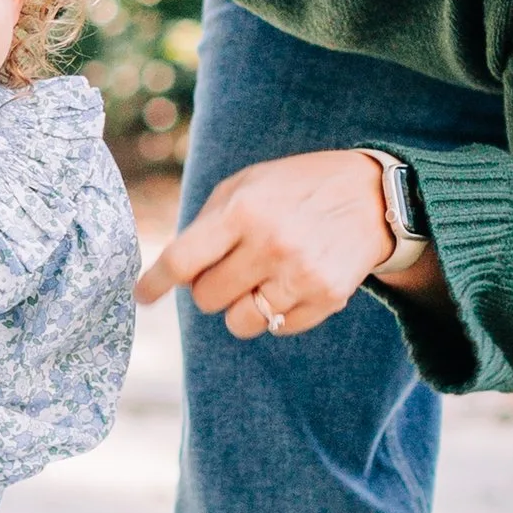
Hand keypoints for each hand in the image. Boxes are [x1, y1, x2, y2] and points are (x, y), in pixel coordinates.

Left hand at [136, 149, 411, 341]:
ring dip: (240, 307)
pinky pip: (278, 328)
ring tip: (260, 279)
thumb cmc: (295, 188)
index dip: (155, 282)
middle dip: (209, 287)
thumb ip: (207, 224)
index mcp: (244, 210)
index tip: (142, 295)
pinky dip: (276, 313)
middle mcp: (271, 244)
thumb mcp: (246, 184)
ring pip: (239, 323)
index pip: (183, 260)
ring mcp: (300, 275)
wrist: (371, 195)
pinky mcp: (327, 298)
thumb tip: (171, 271)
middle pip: (207, 298)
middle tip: (231, 267)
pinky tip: (292, 282)